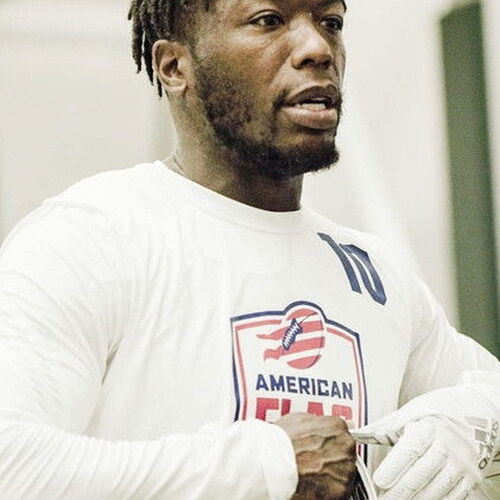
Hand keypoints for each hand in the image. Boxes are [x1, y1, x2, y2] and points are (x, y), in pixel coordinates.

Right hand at [275, 413, 356, 499]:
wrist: (275, 465)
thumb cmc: (283, 442)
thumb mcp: (298, 419)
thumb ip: (315, 423)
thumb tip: (316, 426)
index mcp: (337, 426)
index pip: (341, 433)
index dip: (329, 441)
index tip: (323, 447)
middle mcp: (346, 445)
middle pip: (345, 453)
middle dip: (332, 457)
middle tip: (315, 461)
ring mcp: (346, 468)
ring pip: (344, 473)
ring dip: (332, 474)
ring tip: (313, 474)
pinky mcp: (342, 490)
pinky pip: (340, 490)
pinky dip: (330, 490)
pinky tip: (315, 485)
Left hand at [354, 384, 499, 499]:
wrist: (477, 411)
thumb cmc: (436, 411)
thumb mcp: (410, 412)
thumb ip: (384, 427)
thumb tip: (354, 432)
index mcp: (429, 427)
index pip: (410, 450)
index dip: (394, 467)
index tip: (379, 480)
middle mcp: (448, 446)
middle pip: (421, 475)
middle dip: (399, 491)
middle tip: (382, 499)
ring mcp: (462, 464)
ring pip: (436, 490)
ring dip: (415, 499)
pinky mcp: (471, 477)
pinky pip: (452, 496)